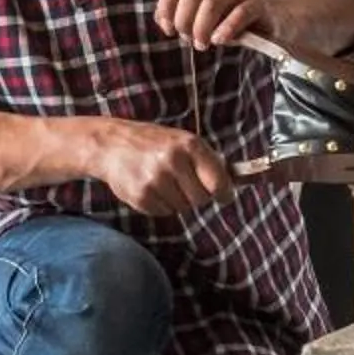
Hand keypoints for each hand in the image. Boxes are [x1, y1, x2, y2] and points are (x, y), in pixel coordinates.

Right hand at [89, 119, 231, 216]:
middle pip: (202, 199)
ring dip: (177, 200)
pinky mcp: (141, 196)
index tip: (224, 196)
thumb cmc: (154, 143)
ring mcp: (155, 180)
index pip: (218, 183)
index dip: (224, 193)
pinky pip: (164, 213)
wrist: (111, 144)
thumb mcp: (183, 141)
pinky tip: (150, 187)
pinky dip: (161, 205)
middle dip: (197, 195)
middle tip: (184, 183)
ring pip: (183, 208)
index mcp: (189, 145)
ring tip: (163, 182)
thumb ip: (208, 161)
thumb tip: (242, 180)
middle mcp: (173, 161)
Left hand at [154, 0, 274, 49]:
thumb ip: (176, 13)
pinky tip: (219, 40)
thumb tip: (161, 19)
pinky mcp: (259, 3)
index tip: (168, 29)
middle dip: (185, 21)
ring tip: (202, 45)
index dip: (167, 8)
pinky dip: (226, 29)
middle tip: (189, 39)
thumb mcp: (197, 15)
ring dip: (202, 29)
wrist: (263, 22)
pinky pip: (239, 13)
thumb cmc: (224, 17)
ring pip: (212, 3)